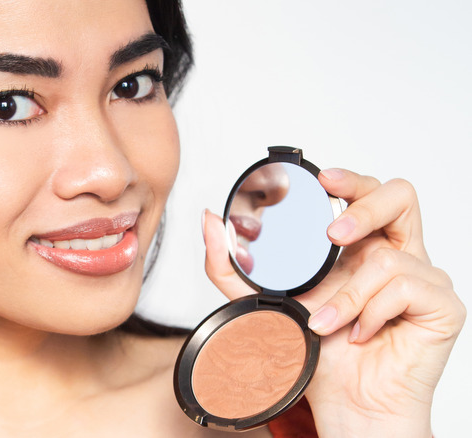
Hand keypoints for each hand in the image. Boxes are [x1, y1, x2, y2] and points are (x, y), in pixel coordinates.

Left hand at [202, 168, 464, 436]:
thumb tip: (211, 220)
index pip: (366, 192)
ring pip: (391, 254)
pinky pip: (406, 287)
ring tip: (328, 322)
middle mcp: (394, 254)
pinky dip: (371, 313)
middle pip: (399, 196)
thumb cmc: (316, 350)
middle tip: (334, 233)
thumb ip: (232, 264)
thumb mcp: (264, 300)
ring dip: (349, 295)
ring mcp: (422, 278)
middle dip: (364, 205)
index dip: (350, 179)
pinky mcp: (441, 305)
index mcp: (359, 246)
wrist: (344, 400)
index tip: (322, 178)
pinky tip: (360, 334)